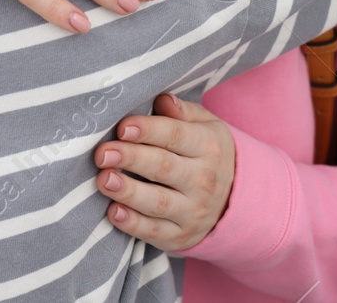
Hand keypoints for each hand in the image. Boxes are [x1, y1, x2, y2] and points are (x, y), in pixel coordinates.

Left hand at [95, 94, 234, 250]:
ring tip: (104, 180)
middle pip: (163, 167)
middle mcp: (203, 180)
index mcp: (208, 146)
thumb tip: (162, 99)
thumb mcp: (205, 125)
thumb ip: (183, 112)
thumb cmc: (206, 152)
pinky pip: (154, 232)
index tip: (123, 127)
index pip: (176, 136)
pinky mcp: (179, 236)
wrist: (234, 200)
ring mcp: (193, 211)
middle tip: (102, 153)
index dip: (148, 130)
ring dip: (128, 192)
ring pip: (157, 202)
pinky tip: (114, 212)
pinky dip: (133, 224)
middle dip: (131, 159)